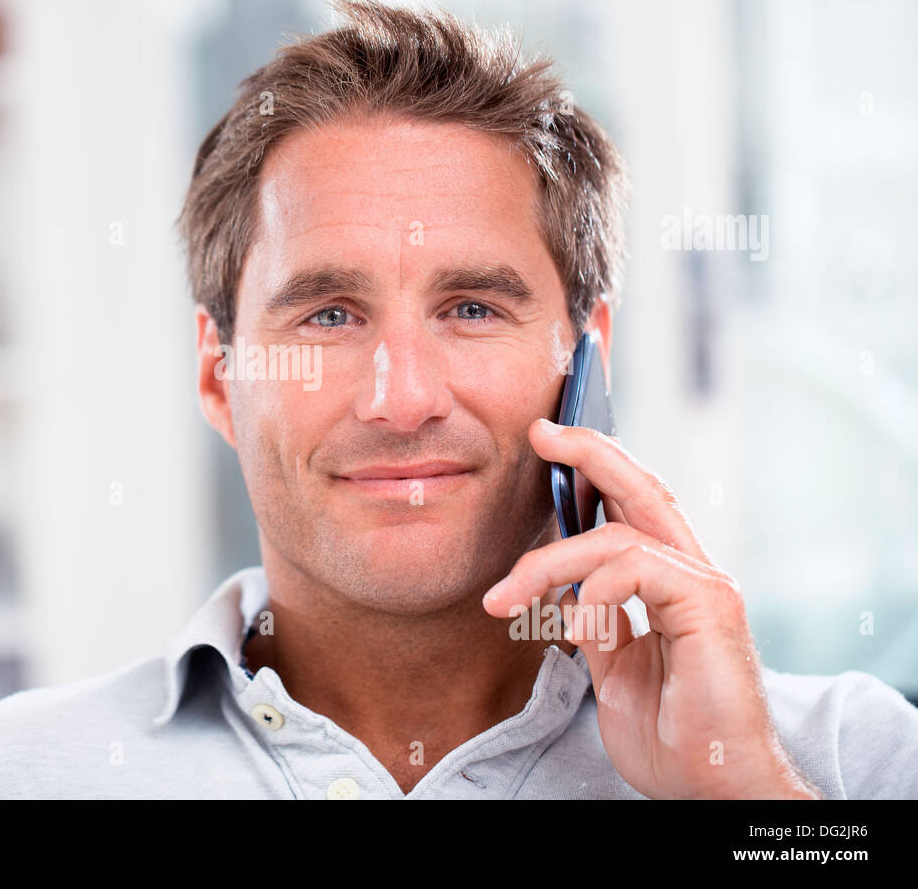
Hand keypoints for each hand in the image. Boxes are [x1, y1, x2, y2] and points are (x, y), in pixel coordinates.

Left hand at [482, 418, 819, 799]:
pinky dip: (593, 590)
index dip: (594, 470)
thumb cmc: (673, 737)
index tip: (547, 445)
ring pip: (620, 534)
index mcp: (670, 585)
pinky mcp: (711, 607)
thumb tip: (568, 592)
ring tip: (507, 597)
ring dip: (549, 561)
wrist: (712, 787)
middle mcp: (693, 576)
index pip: (632, 509)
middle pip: (643, 489)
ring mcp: (707, 588)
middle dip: (591, 452)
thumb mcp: (615, 670)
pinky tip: (577, 625)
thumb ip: (599, 622)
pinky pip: (636, 568)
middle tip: (542, 432)